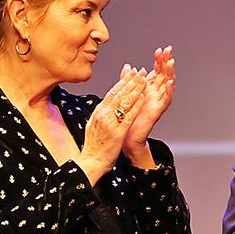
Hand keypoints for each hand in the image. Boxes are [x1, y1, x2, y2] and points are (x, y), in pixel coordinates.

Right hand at [75, 69, 146, 185]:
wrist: (91, 161)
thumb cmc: (94, 146)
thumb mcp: (93, 125)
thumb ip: (99, 115)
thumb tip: (104, 106)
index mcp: (98, 112)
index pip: (111, 93)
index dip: (122, 82)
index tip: (130, 74)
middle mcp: (103, 114)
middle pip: (118, 94)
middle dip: (130, 81)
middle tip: (139, 72)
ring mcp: (110, 122)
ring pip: (124, 101)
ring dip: (135, 89)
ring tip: (143, 80)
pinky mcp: (118, 132)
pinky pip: (129, 115)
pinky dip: (136, 105)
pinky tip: (143, 98)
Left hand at [121, 46, 176, 167]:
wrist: (127, 136)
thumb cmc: (128, 117)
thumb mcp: (127, 94)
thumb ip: (128, 79)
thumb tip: (129, 66)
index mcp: (149, 89)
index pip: (157, 71)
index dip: (159, 60)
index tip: (159, 50)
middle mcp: (155, 94)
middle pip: (164, 75)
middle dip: (166, 62)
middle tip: (168, 51)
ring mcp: (158, 102)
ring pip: (168, 85)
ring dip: (170, 73)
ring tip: (171, 62)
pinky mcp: (158, 110)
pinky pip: (166, 99)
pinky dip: (169, 90)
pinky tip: (170, 82)